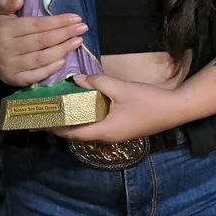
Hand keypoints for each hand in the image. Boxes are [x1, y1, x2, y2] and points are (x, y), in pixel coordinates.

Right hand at [0, 0, 88, 87]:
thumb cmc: (1, 27)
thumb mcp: (0, 11)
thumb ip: (6, 2)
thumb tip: (19, 0)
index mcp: (4, 30)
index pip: (36, 25)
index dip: (58, 21)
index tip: (77, 17)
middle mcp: (6, 49)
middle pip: (42, 41)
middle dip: (65, 34)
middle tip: (83, 28)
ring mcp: (9, 66)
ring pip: (41, 59)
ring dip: (63, 50)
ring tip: (78, 41)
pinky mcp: (13, 80)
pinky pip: (36, 75)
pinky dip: (51, 69)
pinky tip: (64, 60)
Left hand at [54, 75, 182, 142]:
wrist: (176, 109)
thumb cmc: (148, 101)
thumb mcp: (121, 88)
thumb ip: (98, 82)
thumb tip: (76, 78)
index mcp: (103, 131)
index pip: (71, 133)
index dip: (54, 127)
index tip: (39, 120)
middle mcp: (107, 137)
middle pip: (78, 133)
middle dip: (62, 123)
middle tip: (49, 110)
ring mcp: (117, 135)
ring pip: (89, 130)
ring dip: (76, 121)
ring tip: (64, 107)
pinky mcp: (124, 129)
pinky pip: (100, 126)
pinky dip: (89, 118)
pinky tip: (87, 106)